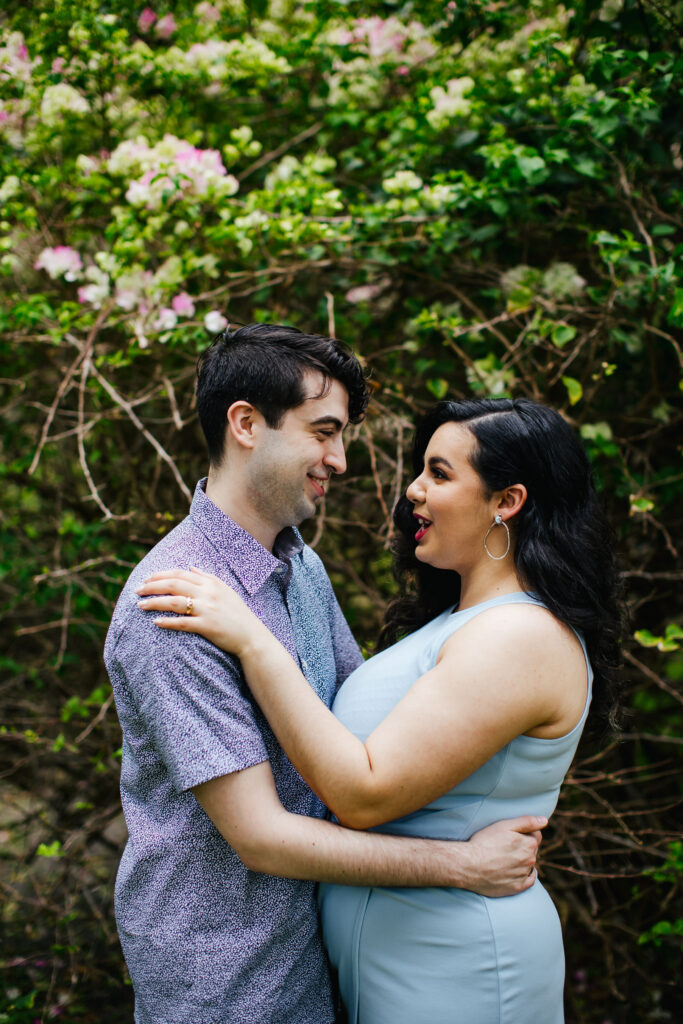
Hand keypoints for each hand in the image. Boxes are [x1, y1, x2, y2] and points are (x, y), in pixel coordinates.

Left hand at [136, 568, 266, 656]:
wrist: (252, 636)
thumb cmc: (237, 613)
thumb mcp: (225, 590)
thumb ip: (207, 577)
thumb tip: (190, 566)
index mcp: (211, 583)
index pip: (180, 574)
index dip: (160, 575)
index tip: (146, 579)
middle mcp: (208, 593)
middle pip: (174, 585)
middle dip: (152, 586)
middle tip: (137, 590)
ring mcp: (207, 609)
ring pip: (174, 602)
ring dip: (154, 603)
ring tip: (140, 606)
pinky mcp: (207, 626)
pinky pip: (182, 623)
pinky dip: (167, 622)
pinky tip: (155, 622)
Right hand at [461, 815, 546, 896]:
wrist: (469, 865)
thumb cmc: (484, 842)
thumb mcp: (504, 825)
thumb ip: (527, 822)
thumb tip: (544, 821)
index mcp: (529, 844)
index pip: (535, 836)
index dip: (523, 833)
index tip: (511, 835)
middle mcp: (530, 861)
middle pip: (532, 850)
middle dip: (523, 847)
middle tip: (505, 845)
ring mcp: (523, 875)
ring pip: (528, 865)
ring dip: (521, 861)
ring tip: (504, 858)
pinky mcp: (517, 888)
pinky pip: (528, 881)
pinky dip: (525, 875)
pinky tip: (515, 871)